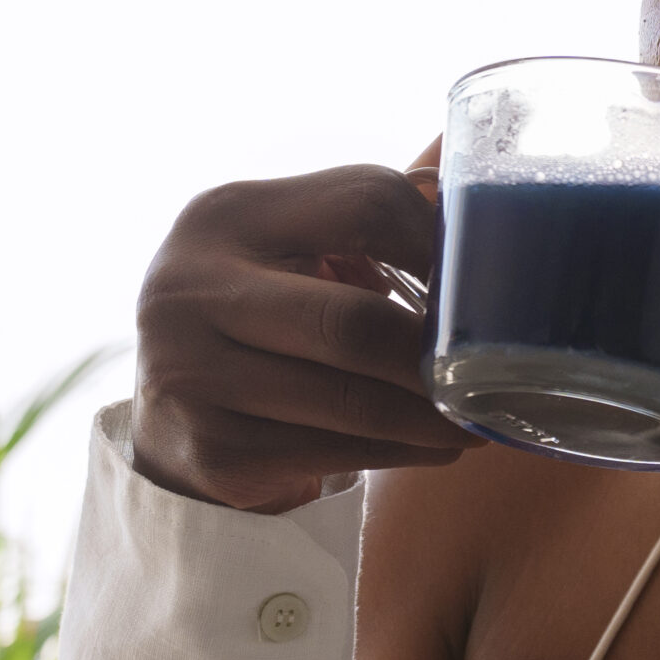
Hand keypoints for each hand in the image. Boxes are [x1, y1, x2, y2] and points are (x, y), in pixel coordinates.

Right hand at [132, 163, 482, 512]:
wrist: (170, 407)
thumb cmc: (260, 311)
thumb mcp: (288, 245)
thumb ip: (366, 220)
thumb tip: (470, 213)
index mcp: (227, 214)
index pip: (364, 205)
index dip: (436, 245)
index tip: (476, 285)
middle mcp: (193, 288)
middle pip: (353, 322)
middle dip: (431, 356)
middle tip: (489, 372)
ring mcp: (193, 373)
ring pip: (350, 401)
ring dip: (430, 417)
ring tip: (475, 418)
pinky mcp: (212, 449)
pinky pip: (332, 453)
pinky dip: (399, 454)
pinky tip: (433, 447)